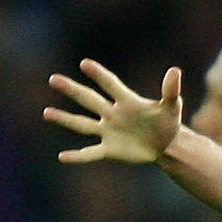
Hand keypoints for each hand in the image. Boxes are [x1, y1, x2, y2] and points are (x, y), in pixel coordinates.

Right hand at [45, 60, 183, 165]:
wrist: (166, 145)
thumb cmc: (168, 122)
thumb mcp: (172, 107)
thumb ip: (171, 90)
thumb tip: (175, 71)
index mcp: (126, 100)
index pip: (110, 84)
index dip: (99, 75)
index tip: (85, 64)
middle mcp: (112, 113)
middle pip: (89, 99)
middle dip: (72, 90)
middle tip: (53, 79)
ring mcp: (108, 131)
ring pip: (82, 124)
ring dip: (65, 119)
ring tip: (46, 113)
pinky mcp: (110, 149)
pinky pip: (90, 153)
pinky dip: (77, 157)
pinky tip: (61, 157)